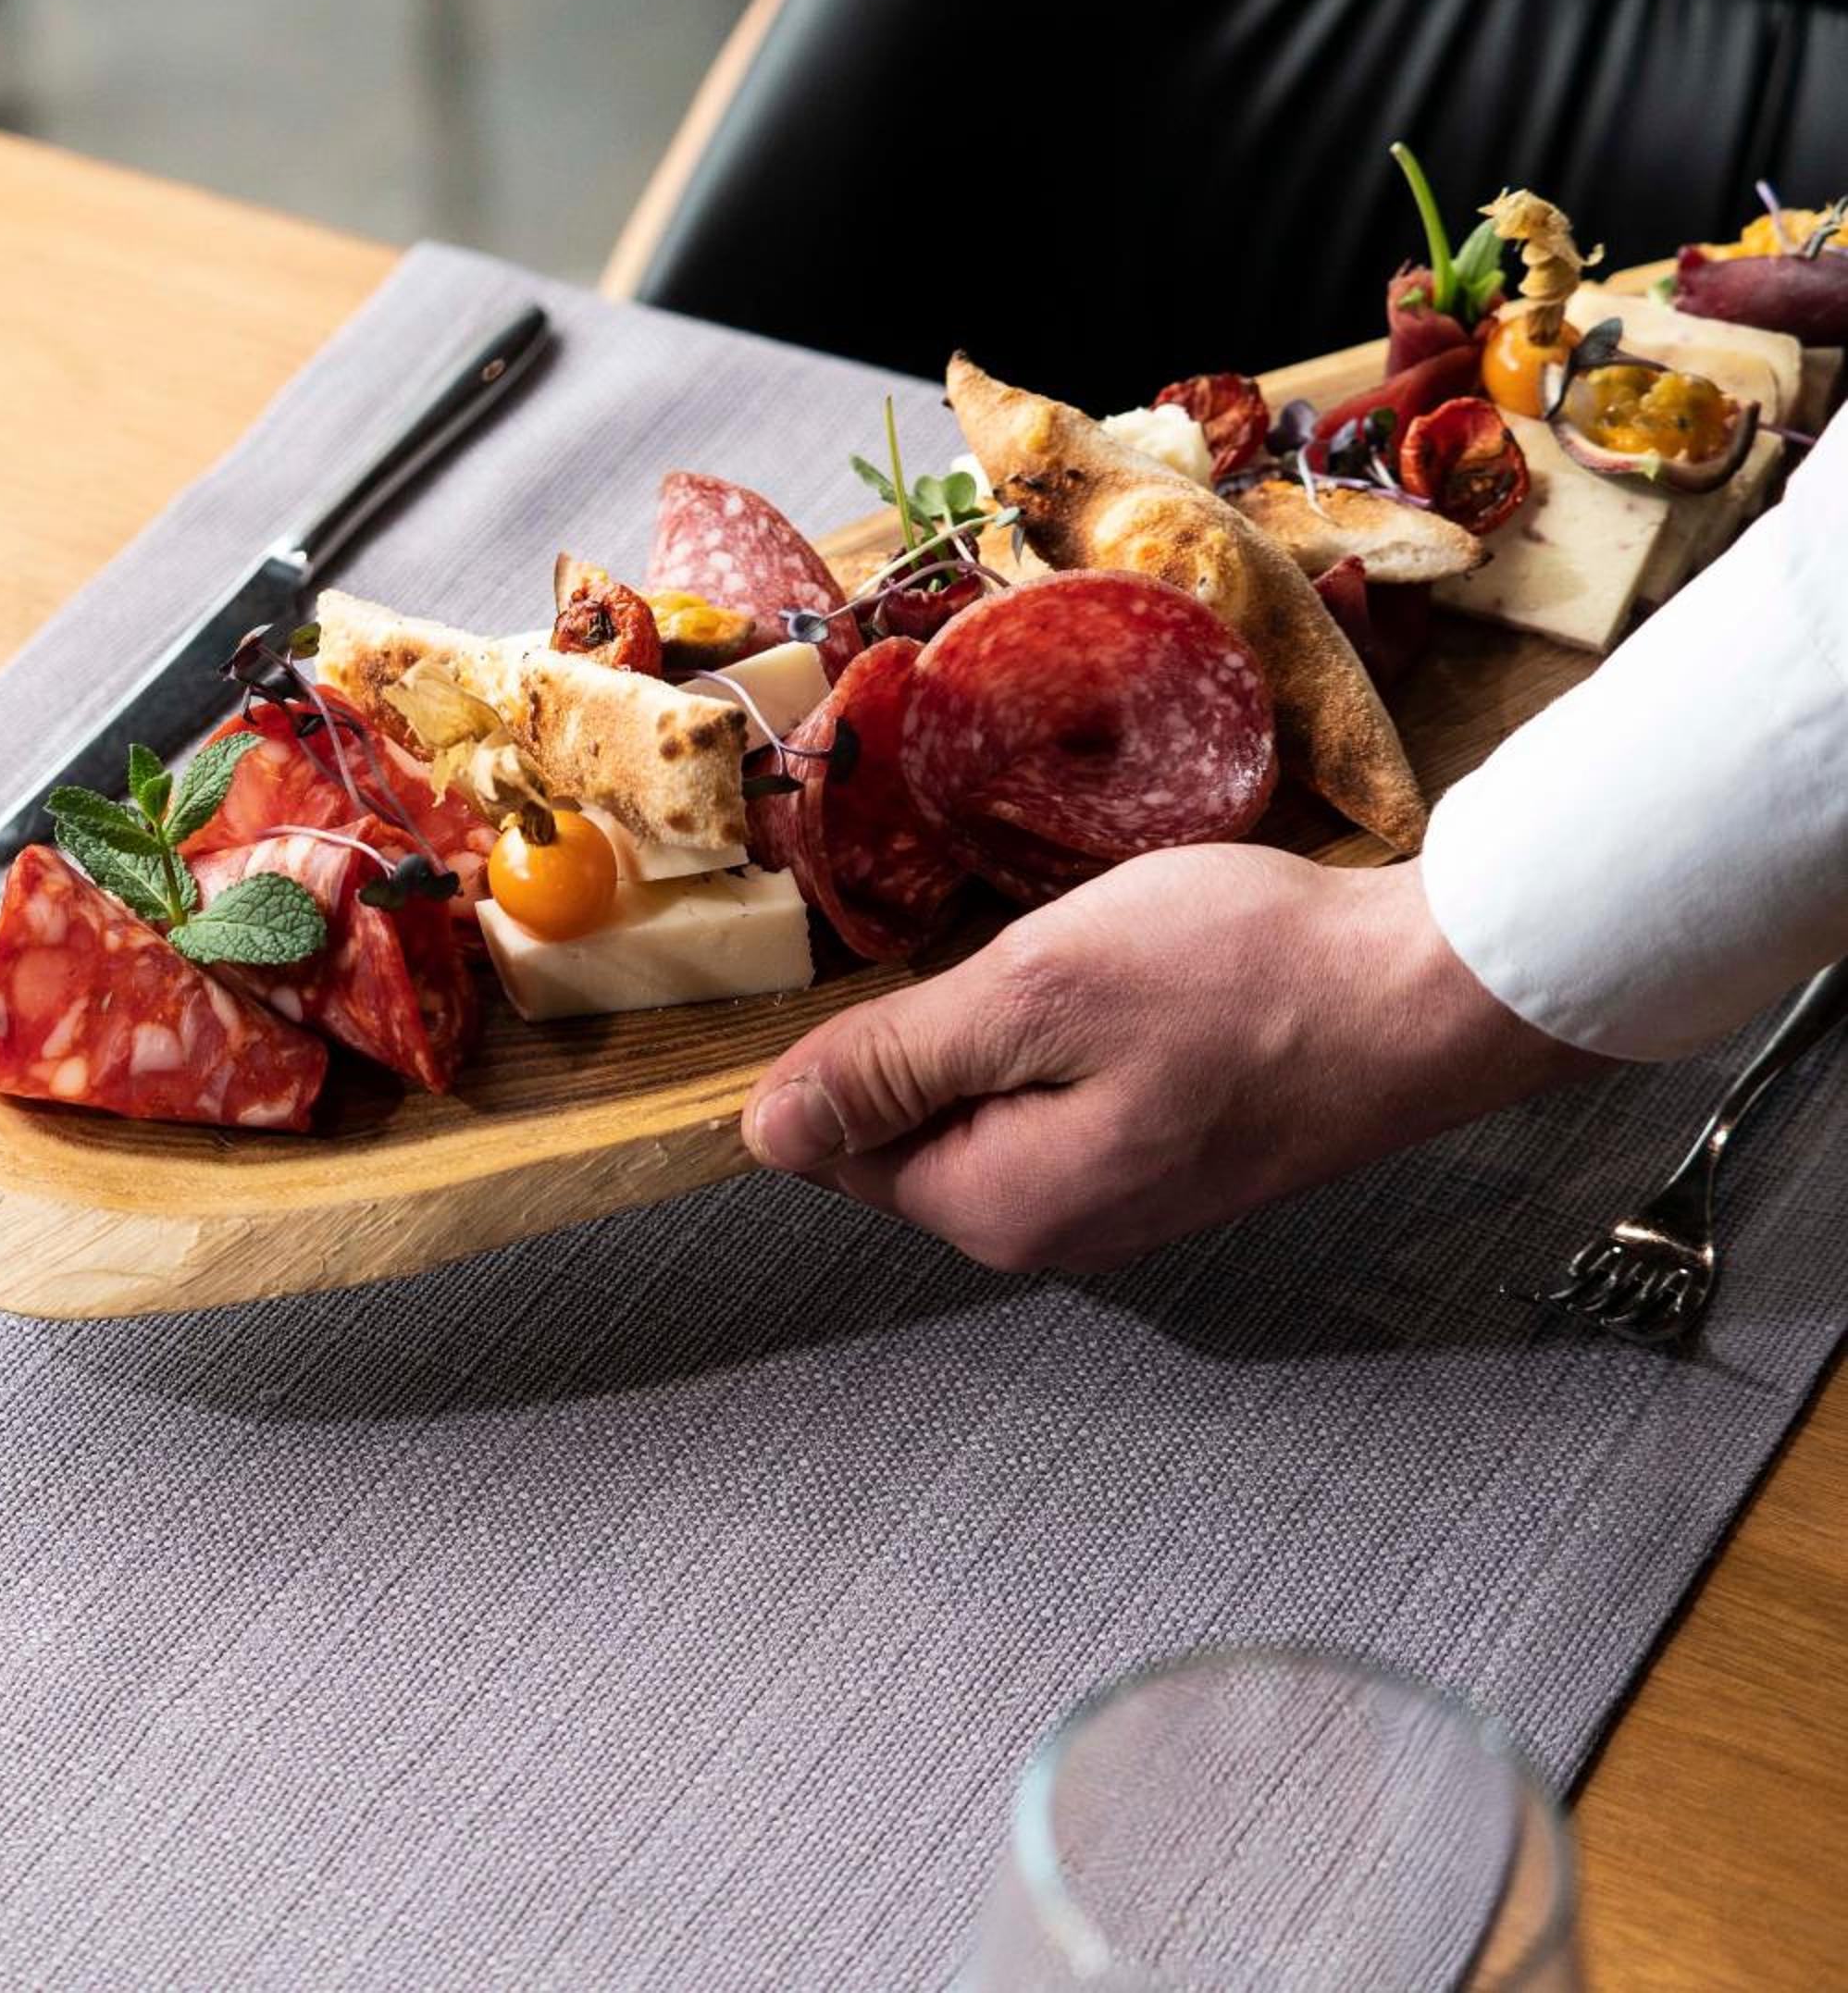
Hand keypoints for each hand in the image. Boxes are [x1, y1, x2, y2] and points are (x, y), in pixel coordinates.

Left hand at [743, 847, 1599, 1272]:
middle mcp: (1047, 1230)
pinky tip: (1142, 986)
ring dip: (1018, 1020)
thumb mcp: (1030, 996)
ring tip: (1107, 973)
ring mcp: (1112, 1201)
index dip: (866, 1040)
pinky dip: (1077, 1028)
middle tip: (1044, 962)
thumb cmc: (1244, 980)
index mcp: (996, 1205)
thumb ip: (887, 1065)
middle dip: (948, 1027)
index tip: (955, 975)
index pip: (838, 1140)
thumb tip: (763, 1130)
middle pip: (912, 1122)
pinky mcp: (1164, 1158)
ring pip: (990, 1095)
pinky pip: (1062, 1090)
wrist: (1430, 991)